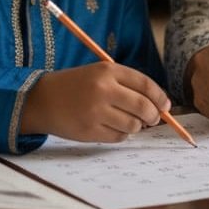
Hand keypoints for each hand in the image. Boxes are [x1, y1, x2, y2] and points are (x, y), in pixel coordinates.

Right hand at [21, 62, 170, 142]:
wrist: (43, 99)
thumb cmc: (77, 85)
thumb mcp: (100, 73)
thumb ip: (128, 85)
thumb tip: (158, 106)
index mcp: (108, 71)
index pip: (145, 85)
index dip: (160, 97)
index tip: (165, 106)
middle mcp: (103, 90)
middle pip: (143, 107)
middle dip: (153, 115)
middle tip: (153, 119)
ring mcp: (95, 112)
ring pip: (133, 125)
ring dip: (136, 126)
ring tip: (129, 121)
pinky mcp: (89, 131)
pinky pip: (118, 137)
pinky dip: (122, 134)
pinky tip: (113, 127)